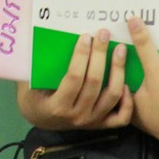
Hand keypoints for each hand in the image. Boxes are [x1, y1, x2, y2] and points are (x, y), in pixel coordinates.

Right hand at [17, 29, 133, 130]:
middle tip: (104, 34)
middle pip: (94, 83)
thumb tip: (40, 34)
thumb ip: (38, 65)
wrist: (40, 119)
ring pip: (111, 96)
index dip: (81, 56)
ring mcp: (91, 122)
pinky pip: (121, 117)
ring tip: (120, 49)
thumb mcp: (30, 82)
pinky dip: (127, 102)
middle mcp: (77, 116)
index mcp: (58, 106)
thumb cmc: (33, 94)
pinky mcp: (101, 125)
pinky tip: (128, 82)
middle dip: (100, 55)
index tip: (85, 37)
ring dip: (118, 71)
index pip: (73, 78)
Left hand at [125, 17, 158, 151]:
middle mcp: (136, 118)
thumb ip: (144, 46)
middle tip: (128, 55)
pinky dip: (156, 92)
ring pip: (142, 99)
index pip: (112, 85)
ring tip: (145, 64)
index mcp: (126, 107)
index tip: (113, 52)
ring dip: (143, 84)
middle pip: (127, 91)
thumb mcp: (156, 71)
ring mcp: (152, 122)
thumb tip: (131, 20)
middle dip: (128, 75)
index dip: (112, 70)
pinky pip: (156, 103)